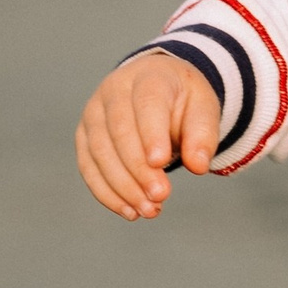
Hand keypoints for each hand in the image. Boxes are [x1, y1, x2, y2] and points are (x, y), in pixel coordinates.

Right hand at [76, 47, 219, 218]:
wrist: (156, 88)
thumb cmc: (181, 99)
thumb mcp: (203, 108)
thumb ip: (203, 134)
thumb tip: (197, 166)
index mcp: (147, 76)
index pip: (147, 103)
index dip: (151, 133)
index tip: (161, 163)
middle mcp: (113, 90)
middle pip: (120, 131)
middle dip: (139, 168)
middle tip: (161, 196)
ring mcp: (94, 113)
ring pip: (100, 152)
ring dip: (123, 186)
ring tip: (149, 210)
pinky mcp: (84, 137)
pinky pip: (89, 167)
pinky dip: (107, 193)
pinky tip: (129, 211)